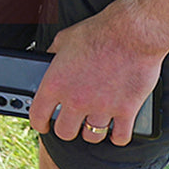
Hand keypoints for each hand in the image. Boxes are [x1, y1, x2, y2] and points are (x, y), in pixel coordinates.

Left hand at [27, 0, 166, 145]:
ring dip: (92, 132)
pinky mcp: (126, 110)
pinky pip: (120, 136)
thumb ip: (52, 56)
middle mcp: (76, 100)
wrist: (131, 32)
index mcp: (55, 84)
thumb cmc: (97, 32)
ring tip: (93, 124)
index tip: (43, 125)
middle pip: (65, 132)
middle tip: (71, 123)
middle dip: (66, 129)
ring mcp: (101, 107)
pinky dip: (118, 137)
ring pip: (92, 137)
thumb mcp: (63, 40)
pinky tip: (116, 132)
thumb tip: (47, 61)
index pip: (37, 116)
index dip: (39, 124)